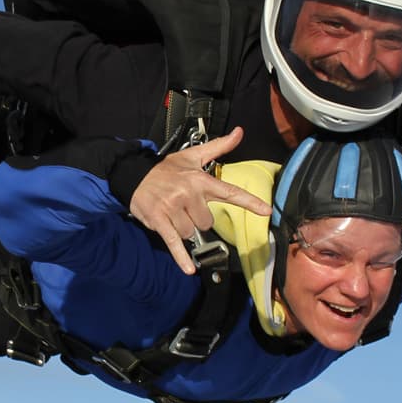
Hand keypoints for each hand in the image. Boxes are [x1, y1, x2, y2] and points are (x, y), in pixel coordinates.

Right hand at [130, 126, 273, 273]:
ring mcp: (173, 208)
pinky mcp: (160, 221)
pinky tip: (189, 269)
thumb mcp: (193, 155)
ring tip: (173, 214)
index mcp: (200, 180)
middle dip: (198, 218)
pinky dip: (181, 257)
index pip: (230, 192)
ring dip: (184, 228)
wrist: (135, 175)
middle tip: (185, 206)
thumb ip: (219, 147)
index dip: (250, 202)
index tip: (266, 211)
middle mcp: (189, 194)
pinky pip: (175, 242)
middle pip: (207, 221)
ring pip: (192, 232)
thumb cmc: (167, 169)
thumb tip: (239, 132)